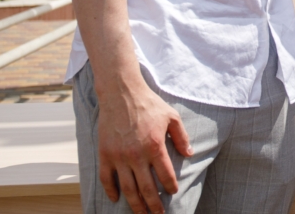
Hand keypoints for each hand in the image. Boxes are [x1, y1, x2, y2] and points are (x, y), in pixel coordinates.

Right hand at [97, 82, 191, 213]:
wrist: (121, 93)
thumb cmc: (149, 104)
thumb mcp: (172, 117)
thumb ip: (181, 137)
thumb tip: (189, 154)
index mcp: (155, 146)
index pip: (165, 175)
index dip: (170, 187)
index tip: (173, 192)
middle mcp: (136, 155)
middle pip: (146, 188)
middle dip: (153, 205)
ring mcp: (119, 156)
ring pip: (127, 188)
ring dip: (135, 204)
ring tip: (142, 213)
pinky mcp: (105, 154)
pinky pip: (107, 178)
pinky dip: (111, 191)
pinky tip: (117, 199)